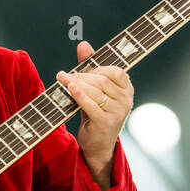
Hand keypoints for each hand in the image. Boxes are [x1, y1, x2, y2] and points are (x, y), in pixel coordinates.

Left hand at [55, 41, 132, 188]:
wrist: (97, 145)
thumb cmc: (95, 114)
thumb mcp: (94, 90)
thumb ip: (90, 67)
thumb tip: (83, 44)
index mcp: (127, 90)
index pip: (115, 71)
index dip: (97, 68)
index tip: (80, 71)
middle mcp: (126, 100)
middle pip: (102, 80)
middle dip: (81, 76)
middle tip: (64, 76)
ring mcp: (119, 112)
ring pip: (95, 91)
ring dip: (76, 84)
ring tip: (62, 80)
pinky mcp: (107, 122)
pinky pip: (91, 104)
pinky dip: (79, 95)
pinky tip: (70, 88)